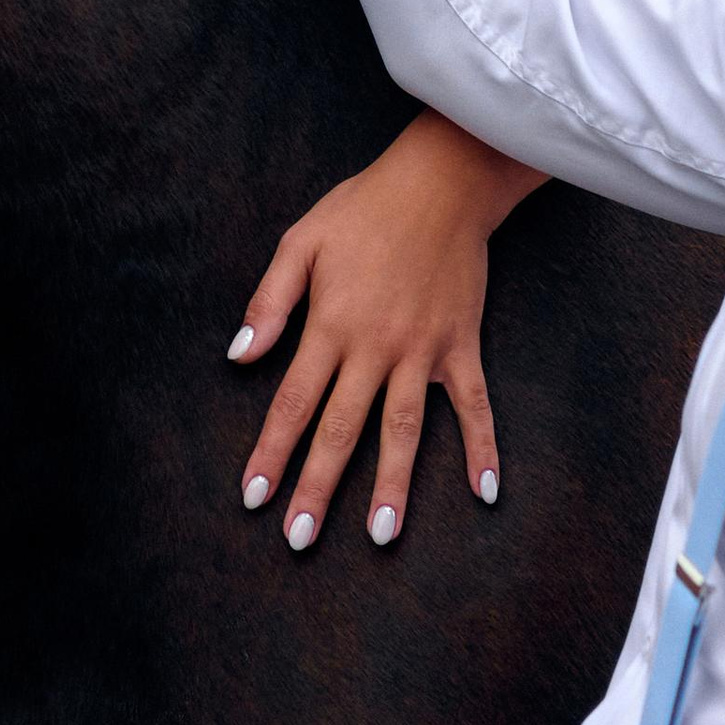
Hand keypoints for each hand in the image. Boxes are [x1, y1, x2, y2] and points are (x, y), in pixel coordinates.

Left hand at [229, 115, 543, 547]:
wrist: (440, 184)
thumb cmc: (363, 210)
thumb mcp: (300, 241)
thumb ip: (269, 301)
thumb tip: (239, 355)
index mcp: (330, 324)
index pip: (293, 402)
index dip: (271, 451)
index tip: (254, 498)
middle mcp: (375, 346)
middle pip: (341, 429)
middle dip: (317, 487)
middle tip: (299, 540)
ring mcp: (423, 350)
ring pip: (403, 429)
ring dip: (392, 484)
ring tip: (381, 535)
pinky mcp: (461, 346)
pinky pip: (473, 405)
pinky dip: (482, 447)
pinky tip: (485, 492)